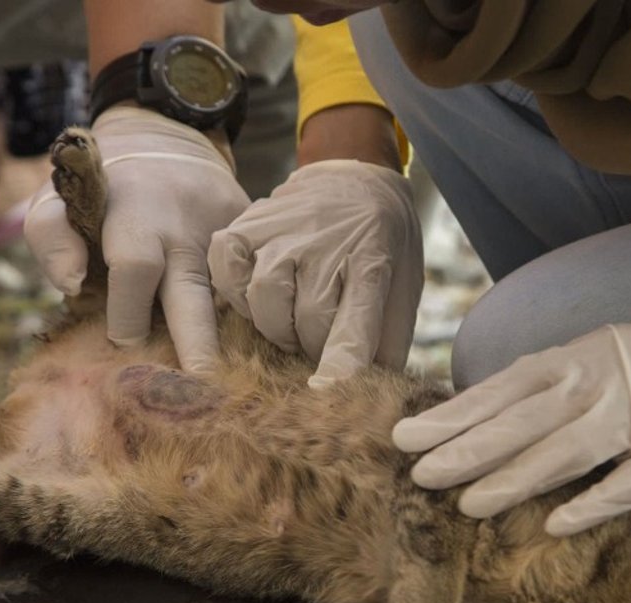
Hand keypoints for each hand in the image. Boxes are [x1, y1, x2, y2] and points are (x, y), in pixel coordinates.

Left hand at [25, 106, 249, 372]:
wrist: (169, 142)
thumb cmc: (103, 189)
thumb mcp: (59, 195)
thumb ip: (50, 235)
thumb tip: (72, 285)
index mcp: (137, 211)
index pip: (136, 267)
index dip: (127, 314)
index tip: (123, 343)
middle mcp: (189, 224)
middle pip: (195, 295)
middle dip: (198, 348)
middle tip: (200, 389)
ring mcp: (230, 232)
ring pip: (233, 298)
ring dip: (226, 341)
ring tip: (225, 380)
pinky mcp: (256, 240)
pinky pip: (252, 288)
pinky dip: (244, 319)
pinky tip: (238, 344)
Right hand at [208, 160, 423, 387]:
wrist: (355, 177)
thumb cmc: (380, 247)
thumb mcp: (402, 289)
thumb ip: (388, 343)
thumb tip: (370, 397)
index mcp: (373, 263)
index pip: (355, 323)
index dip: (341, 362)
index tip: (324, 390)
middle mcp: (326, 243)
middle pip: (306, 322)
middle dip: (312, 346)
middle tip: (318, 335)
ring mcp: (283, 231)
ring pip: (265, 302)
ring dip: (277, 326)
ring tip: (291, 317)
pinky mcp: (247, 224)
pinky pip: (227, 272)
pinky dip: (237, 294)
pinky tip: (257, 295)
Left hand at [392, 311, 630, 534]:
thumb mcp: (591, 357)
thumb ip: (540, 387)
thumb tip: (472, 419)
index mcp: (573, 358)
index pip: (501, 390)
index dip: (454, 415)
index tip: (406, 437)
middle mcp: (598, 383)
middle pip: (523, 420)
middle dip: (467, 449)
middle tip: (419, 475)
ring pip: (565, 451)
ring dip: (515, 479)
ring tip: (468, 505)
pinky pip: (627, 481)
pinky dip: (592, 502)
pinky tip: (554, 522)